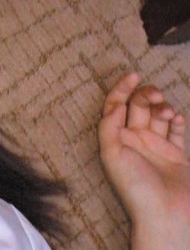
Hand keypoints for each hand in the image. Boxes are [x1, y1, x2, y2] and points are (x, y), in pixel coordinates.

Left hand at [98, 73, 189, 248]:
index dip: (122, 89)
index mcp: (117, 138)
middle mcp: (135, 140)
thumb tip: (115, 103)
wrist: (164, 214)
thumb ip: (109, 125)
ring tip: (167, 111)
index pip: (116, 106)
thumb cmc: (135, 187)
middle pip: (138, 106)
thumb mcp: (111, 154)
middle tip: (155, 95)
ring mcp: (156, 147)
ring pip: (158, 115)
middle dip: (146, 95)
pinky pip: (177, 132)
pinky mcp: (176, 155)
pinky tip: (177, 118)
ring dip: (163, 106)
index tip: (133, 75)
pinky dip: (178, 121)